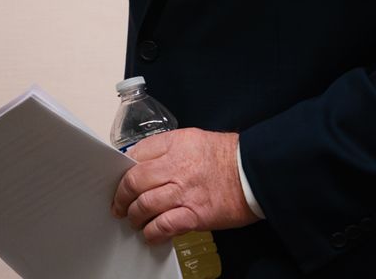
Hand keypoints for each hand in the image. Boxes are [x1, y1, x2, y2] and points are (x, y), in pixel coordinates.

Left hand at [111, 129, 256, 242]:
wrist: (256, 171)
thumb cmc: (230, 156)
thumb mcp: (196, 139)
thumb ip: (170, 149)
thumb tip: (148, 164)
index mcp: (176, 143)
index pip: (136, 154)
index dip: (124, 170)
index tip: (122, 181)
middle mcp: (176, 166)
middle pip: (134, 181)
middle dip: (121, 196)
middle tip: (120, 205)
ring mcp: (185, 191)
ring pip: (144, 205)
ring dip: (134, 217)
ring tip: (135, 221)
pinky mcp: (195, 214)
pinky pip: (164, 225)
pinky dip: (153, 233)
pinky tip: (151, 235)